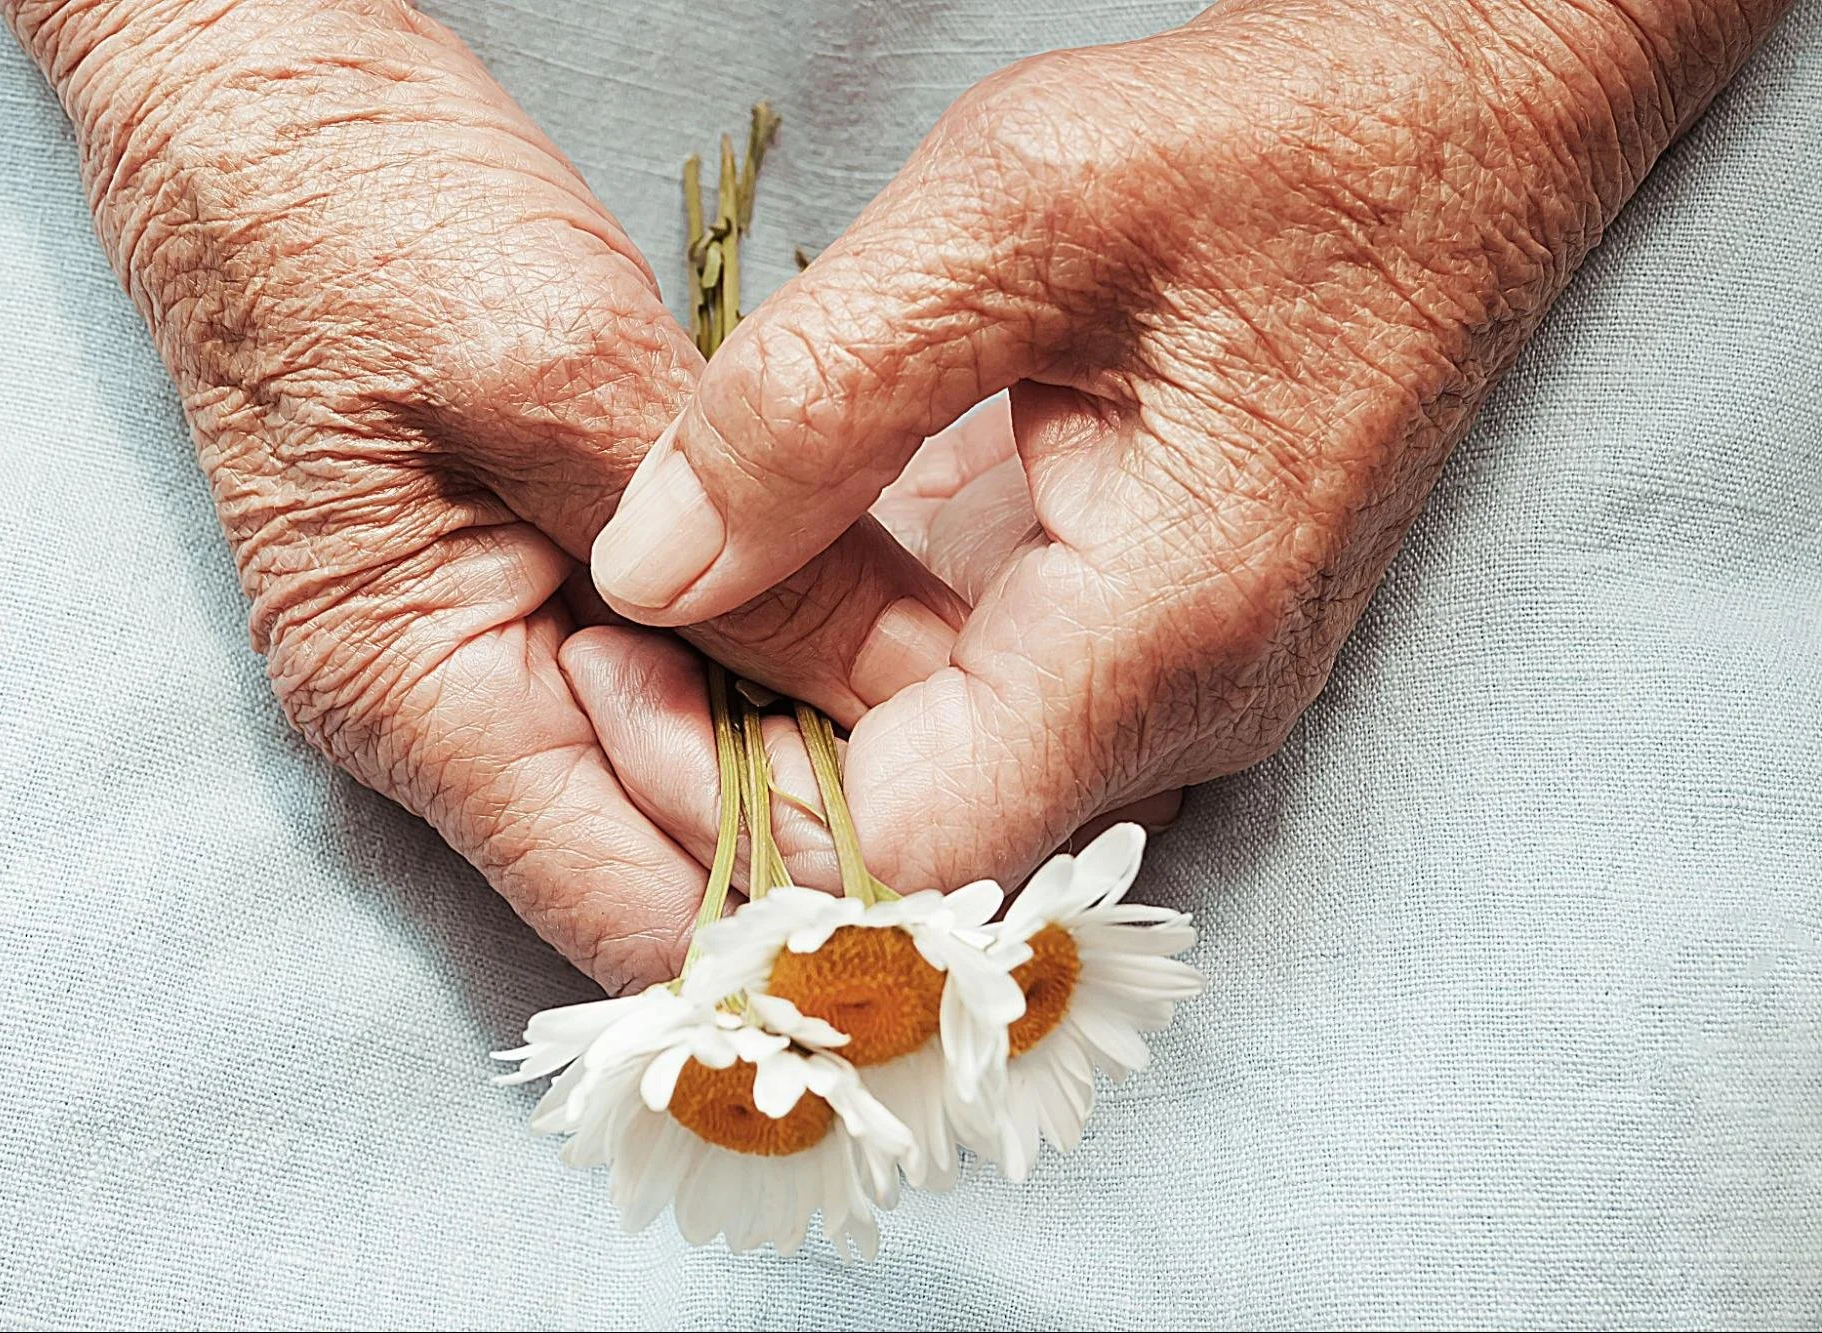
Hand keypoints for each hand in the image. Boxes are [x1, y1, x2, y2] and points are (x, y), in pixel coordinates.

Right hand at [0, 0, 962, 989]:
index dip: (794, 911)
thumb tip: (922, 703)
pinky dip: (781, 650)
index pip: (634, 920)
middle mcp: (449, 718)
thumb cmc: (352, 214)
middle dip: (827, 812)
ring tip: (955, 657)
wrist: (255, 98)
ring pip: (694, 768)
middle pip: (676, 859)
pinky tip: (879, 601)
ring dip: (818, 727)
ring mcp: (493, 652)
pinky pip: (684, 670)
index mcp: (416, 701)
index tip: (955, 833)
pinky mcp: (539, 582)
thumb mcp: (564, 379)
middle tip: (990, 721)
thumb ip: (737, 559)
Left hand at [590, 0, 1785, 887]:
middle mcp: (1184, 703)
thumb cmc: (1278, 144)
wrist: (1458, 132)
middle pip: (909, 842)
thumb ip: (812, 400)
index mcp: (1162, 632)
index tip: (611, 669)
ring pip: (935, 782)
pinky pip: (976, 704)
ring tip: (652, 608)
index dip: (730, 802)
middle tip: (601, 646)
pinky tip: (765, 568)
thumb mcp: (1014, 215)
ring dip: (781, 718)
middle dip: (730, 774)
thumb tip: (648, 571)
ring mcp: (1175, 681)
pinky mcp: (1150, 634)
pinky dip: (852, 664)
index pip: (906, 849)